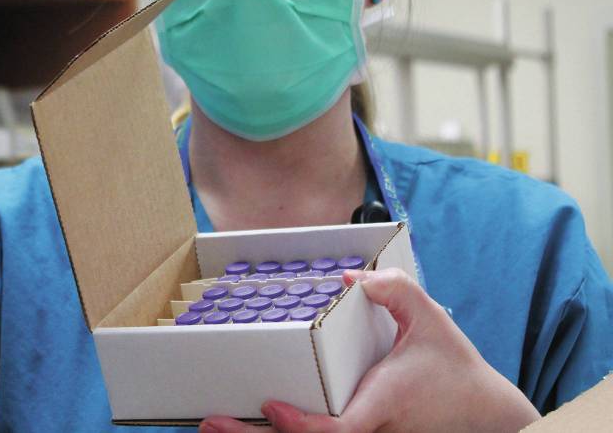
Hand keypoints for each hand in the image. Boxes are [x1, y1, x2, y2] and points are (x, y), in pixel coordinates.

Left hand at [199, 268, 540, 432]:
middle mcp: (368, 429)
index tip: (270, 405)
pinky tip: (249, 424)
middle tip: (209, 422)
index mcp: (380, 405)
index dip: (299, 424)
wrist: (487, 416)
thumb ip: (395, 291)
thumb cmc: (455, 370)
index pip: (334, 430)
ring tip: (214, 425)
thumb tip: (352, 277)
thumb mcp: (430, 320)